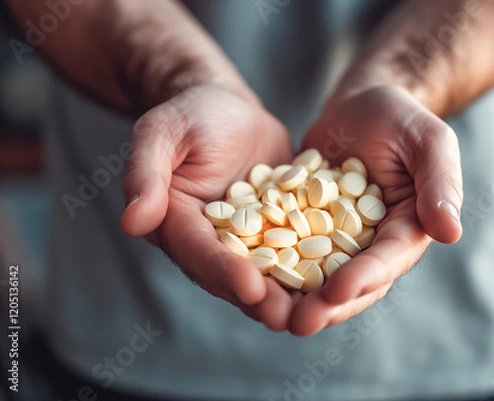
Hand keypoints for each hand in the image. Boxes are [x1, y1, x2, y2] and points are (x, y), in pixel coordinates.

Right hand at [120, 85, 295, 330]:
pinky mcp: (277, 229)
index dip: (223, 271)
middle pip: (234, 274)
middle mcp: (210, 240)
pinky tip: (341, 279)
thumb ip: (146, 173)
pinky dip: (315, 266)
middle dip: (260, 298)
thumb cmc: (192, 114)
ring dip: (290, 294)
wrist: (228, 109)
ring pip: (268, 272)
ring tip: (318, 311)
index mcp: (176, 223)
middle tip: (288, 317)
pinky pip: (296, 251)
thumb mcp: (163, 132)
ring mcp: (246, 239)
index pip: (198, 252)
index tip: (250, 288)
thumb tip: (132, 223)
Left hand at [289, 85, 462, 335]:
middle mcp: (372, 243)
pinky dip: (272, 265)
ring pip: (318, 276)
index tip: (336, 291)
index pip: (388, 260)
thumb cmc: (401, 118)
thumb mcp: (428, 140)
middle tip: (297, 323)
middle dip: (326, 305)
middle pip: (352, 282)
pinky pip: (289, 249)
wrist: (360, 106)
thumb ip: (440, 183)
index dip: (364, 278)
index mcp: (406, 228)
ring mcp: (338, 239)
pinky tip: (247, 277)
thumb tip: (450, 233)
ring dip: (296, 298)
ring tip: (269, 313)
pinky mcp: (307, 226)